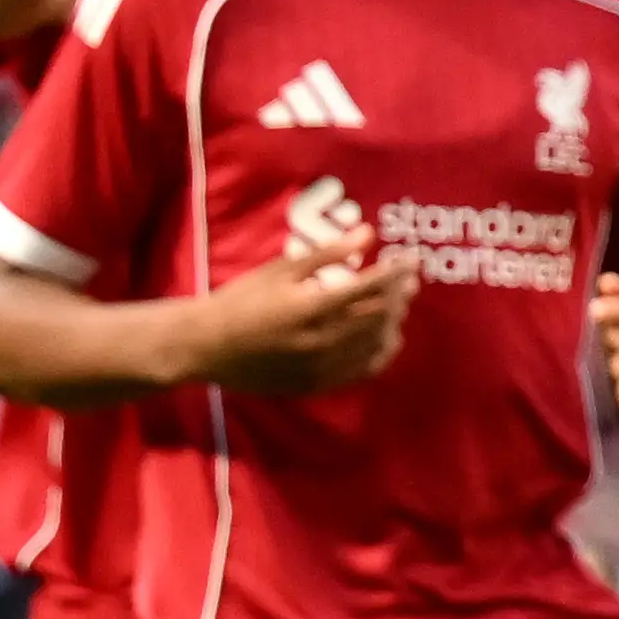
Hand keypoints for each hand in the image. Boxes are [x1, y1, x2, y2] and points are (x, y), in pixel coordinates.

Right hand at [189, 219, 417, 396]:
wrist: (206, 347)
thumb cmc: (242, 300)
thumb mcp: (281, 270)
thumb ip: (327, 254)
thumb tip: (368, 233)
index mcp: (309, 308)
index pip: (368, 289)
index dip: (395, 273)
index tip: (411, 259)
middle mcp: (318, 341)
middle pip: (377, 318)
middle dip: (399, 297)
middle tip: (411, 281)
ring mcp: (318, 367)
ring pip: (373, 346)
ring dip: (393, 323)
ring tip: (400, 306)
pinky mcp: (314, 385)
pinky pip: (360, 371)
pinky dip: (379, 353)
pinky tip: (386, 338)